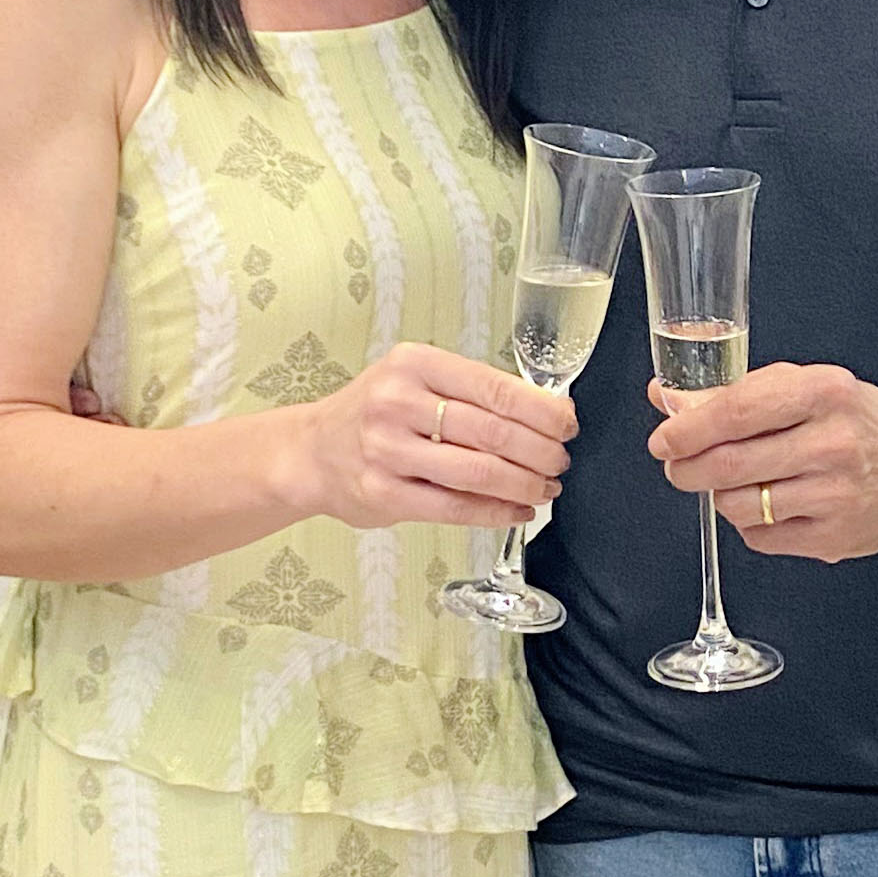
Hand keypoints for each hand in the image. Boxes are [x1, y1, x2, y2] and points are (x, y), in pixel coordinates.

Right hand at [286, 344, 573, 532]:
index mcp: (415, 364)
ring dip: (525, 485)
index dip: (543, 411)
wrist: (310, 451)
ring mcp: (388, 450)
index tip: (567, 424)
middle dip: (541, 452)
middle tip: (560, 461)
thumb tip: (544, 412)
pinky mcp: (384, 494)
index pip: (496, 388)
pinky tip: (517, 510)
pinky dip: (496, 512)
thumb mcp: (413, 380)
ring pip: (479, 472)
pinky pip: (456, 507)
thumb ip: (469, 391)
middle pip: (494, 431)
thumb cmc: (373, 414)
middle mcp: (397, 403)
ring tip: (545, 488)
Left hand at [649, 364, 877, 563]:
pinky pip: (759, 536)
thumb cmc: (861, 423)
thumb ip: (739, 393)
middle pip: (728, 464)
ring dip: (719, 495)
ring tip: (735, 482)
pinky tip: (768, 505)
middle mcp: (831, 444)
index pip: (737, 411)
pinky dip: (749, 523)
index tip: (664, 439)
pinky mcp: (833, 537)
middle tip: (677, 466)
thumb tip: (668, 399)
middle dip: (686, 468)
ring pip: (737, 505)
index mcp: (823, 393)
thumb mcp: (809, 388)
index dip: (688, 429)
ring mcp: (833, 496)